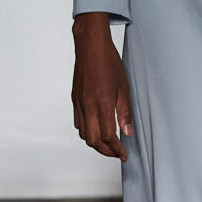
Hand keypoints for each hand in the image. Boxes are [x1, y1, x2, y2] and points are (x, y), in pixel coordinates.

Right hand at [71, 13, 133, 160]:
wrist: (90, 46)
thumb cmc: (109, 62)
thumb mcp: (124, 87)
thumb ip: (125, 112)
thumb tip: (127, 132)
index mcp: (102, 104)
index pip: (109, 137)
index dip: (116, 149)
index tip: (124, 155)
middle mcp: (88, 106)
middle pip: (93, 141)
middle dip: (105, 151)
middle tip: (116, 153)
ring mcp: (79, 104)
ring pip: (83, 134)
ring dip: (95, 143)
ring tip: (108, 144)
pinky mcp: (74, 99)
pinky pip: (78, 123)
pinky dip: (87, 131)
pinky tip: (96, 128)